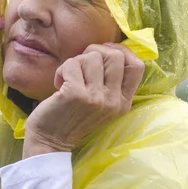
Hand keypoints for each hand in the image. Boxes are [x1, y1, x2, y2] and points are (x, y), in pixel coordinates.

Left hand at [23, 43, 144, 157]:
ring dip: (75, 62)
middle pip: (114, 55)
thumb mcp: (101, 103)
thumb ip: (110, 81)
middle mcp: (114, 101)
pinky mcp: (76, 94)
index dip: (121, 51)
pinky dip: (61, 70)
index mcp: (123, 103)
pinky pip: (71, 64)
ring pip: (91, 57)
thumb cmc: (73, 116)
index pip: (137, 66)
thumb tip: (108, 48)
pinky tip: (58, 83)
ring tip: (68, 78)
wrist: (50, 140)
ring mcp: (96, 99)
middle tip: (80, 65)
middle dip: (93, 52)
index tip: (102, 52)